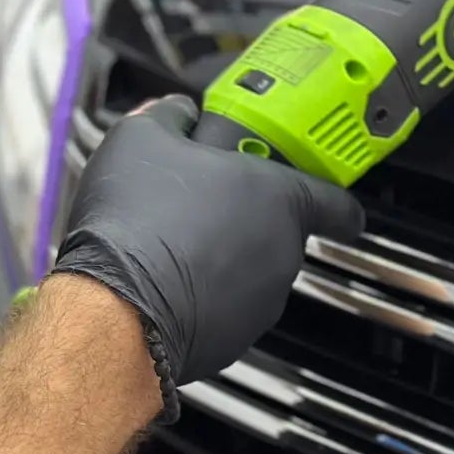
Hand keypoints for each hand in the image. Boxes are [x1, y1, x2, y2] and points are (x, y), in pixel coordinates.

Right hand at [48, 94, 363, 422]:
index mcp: (278, 198)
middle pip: (280, 235)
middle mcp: (282, 253)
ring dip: (223, 262)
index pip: (338, 204)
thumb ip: (171, 116)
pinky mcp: (234, 341)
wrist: (116, 306)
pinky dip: (202, 299)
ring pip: (251, 274)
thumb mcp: (141, 137)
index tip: (335, 211)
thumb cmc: (138, 216)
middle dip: (246, 224)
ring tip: (171, 249)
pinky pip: (224, 310)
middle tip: (201, 210)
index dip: (337, 205)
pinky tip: (162, 287)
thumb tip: (180, 112)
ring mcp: (262, 303)